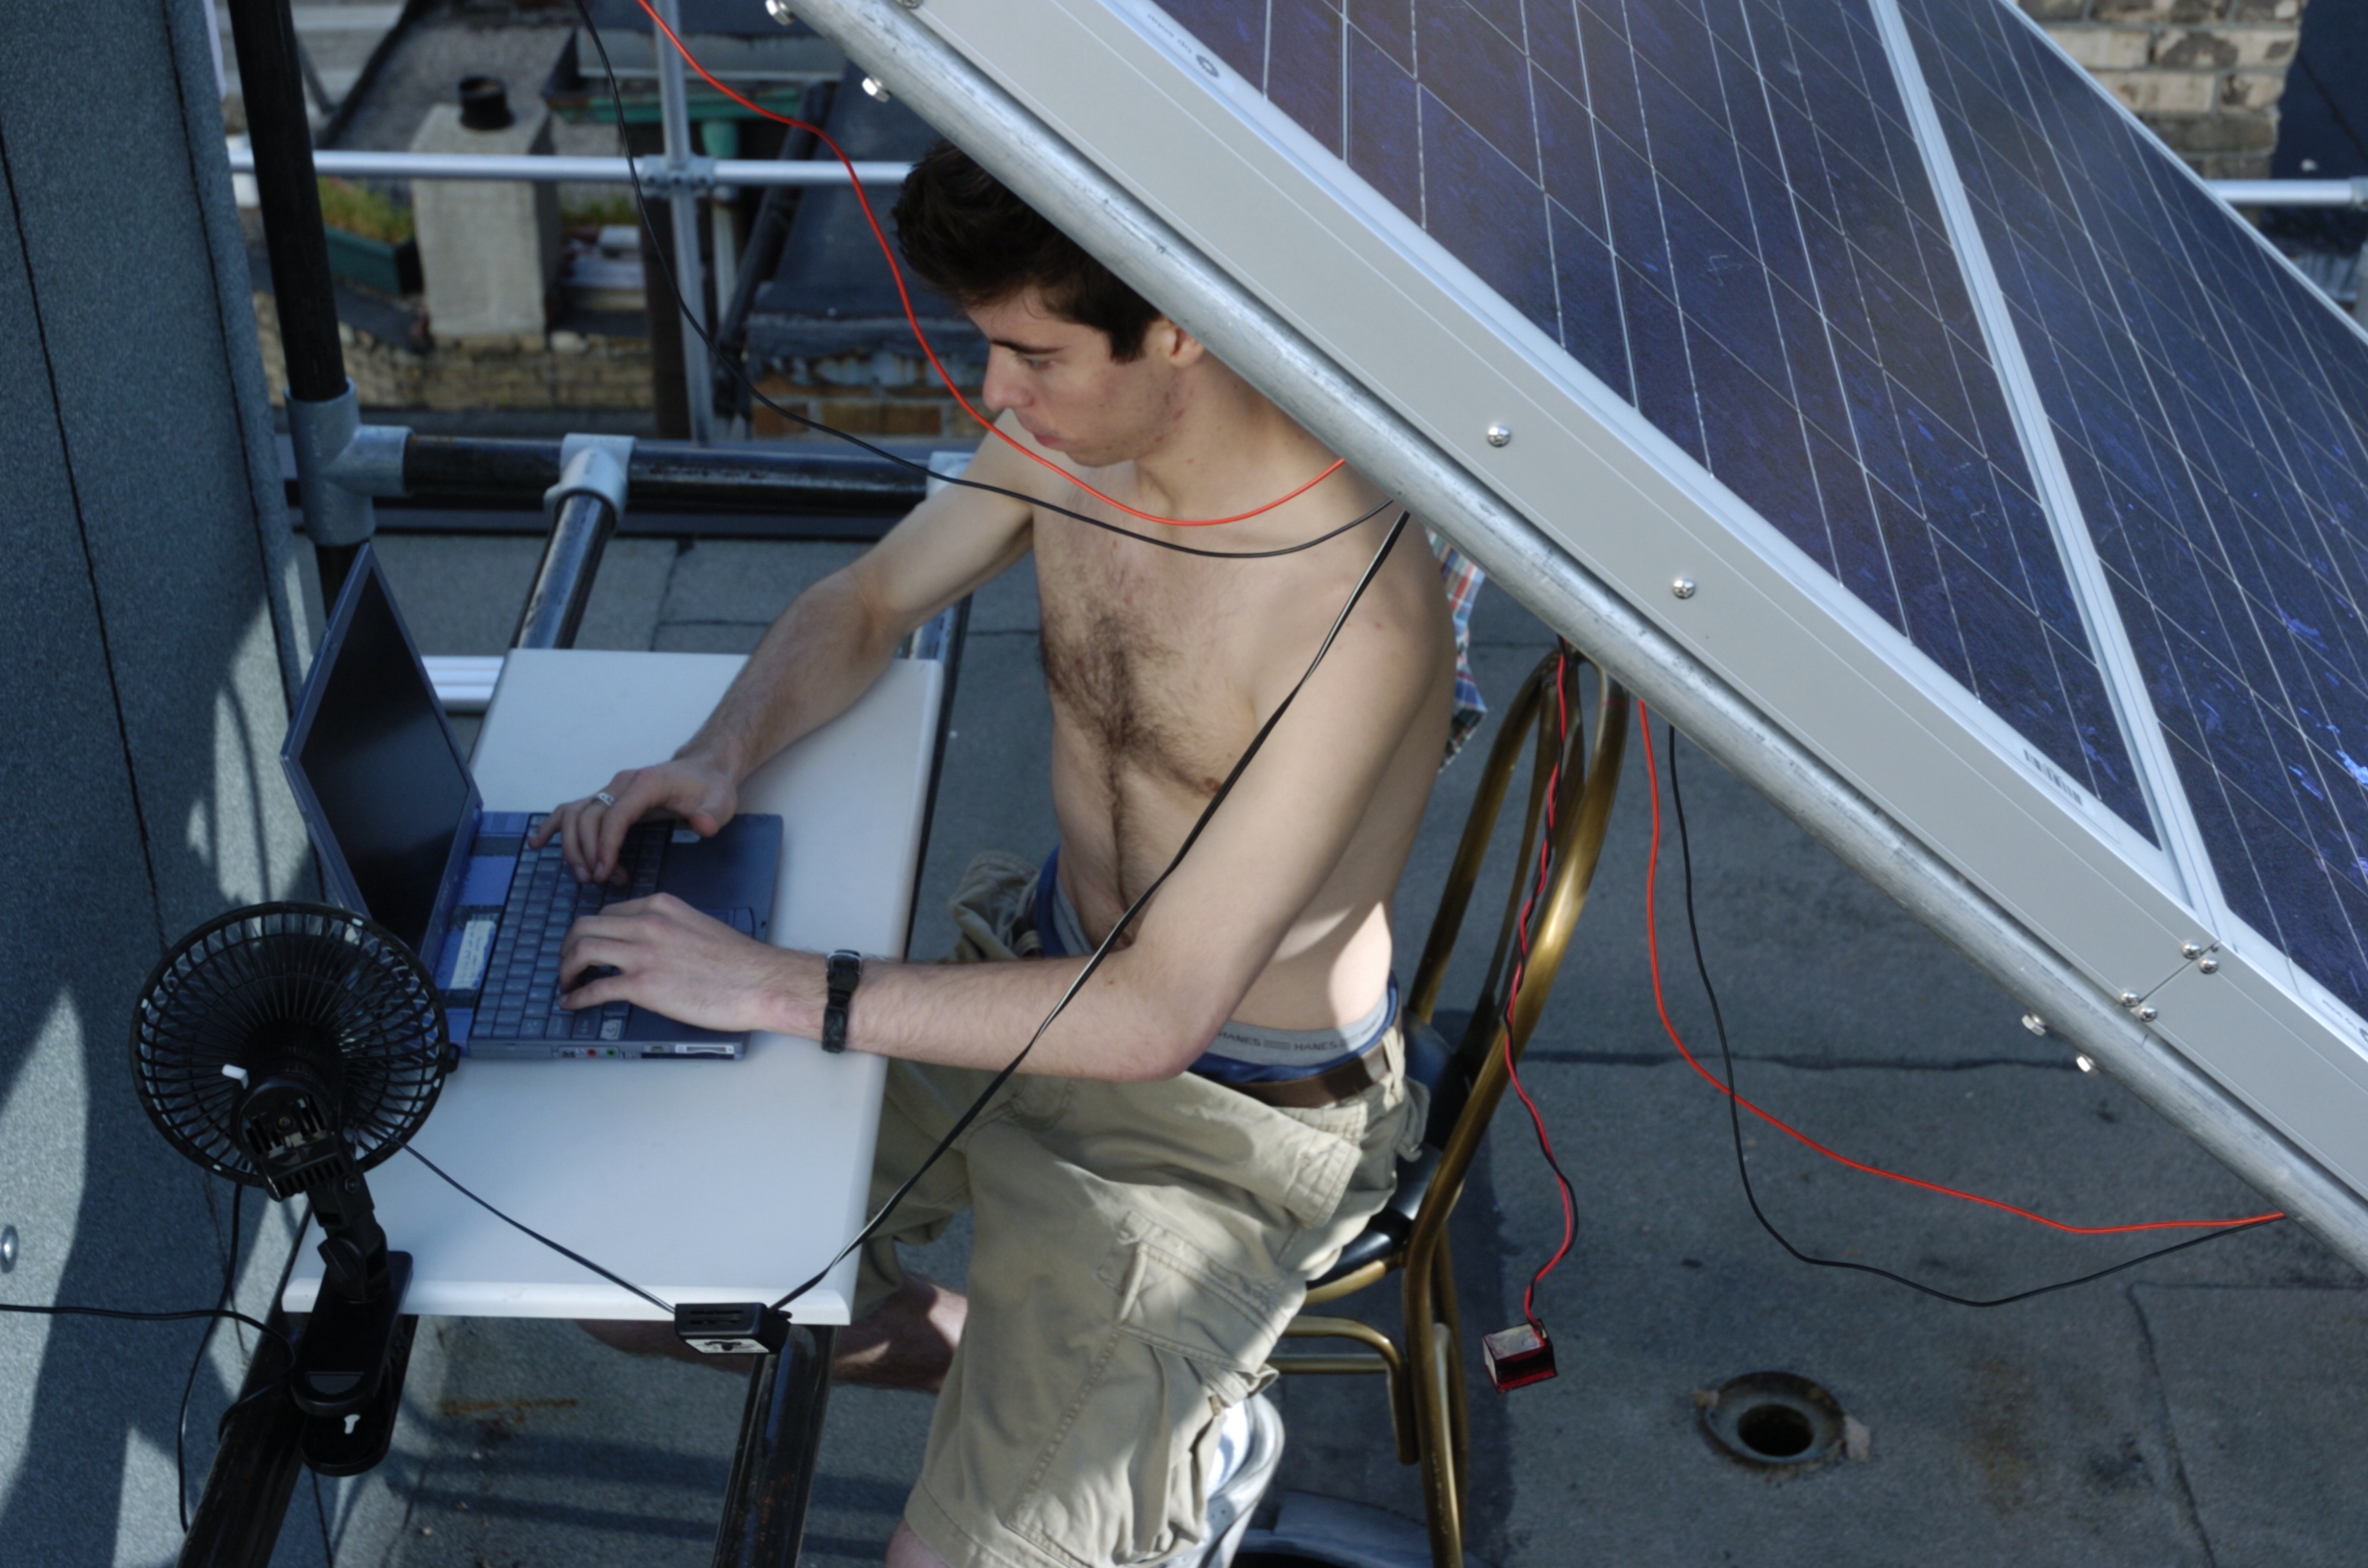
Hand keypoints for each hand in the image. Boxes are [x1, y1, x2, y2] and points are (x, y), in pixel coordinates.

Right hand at [529, 757, 739, 882]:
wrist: (705, 769)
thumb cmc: (711, 788)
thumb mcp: (721, 802)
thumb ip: (711, 815)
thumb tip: (701, 825)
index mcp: (645, 784)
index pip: (614, 815)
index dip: (605, 846)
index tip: (605, 874)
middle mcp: (621, 784)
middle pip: (588, 817)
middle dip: (587, 852)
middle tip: (598, 881)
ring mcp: (611, 790)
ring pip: (574, 814)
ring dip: (571, 846)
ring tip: (585, 875)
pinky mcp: (607, 799)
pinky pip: (571, 809)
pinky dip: (553, 825)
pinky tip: (538, 843)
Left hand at [557, 894, 812, 1035]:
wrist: (759, 981)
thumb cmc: (739, 961)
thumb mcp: (698, 926)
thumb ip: (668, 930)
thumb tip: (650, 949)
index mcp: (660, 906)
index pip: (609, 912)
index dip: (592, 931)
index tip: (588, 946)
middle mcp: (646, 924)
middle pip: (585, 926)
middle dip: (568, 946)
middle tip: (567, 963)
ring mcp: (642, 953)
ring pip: (581, 951)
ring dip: (565, 969)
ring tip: (566, 984)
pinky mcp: (642, 985)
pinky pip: (594, 988)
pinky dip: (577, 997)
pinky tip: (572, 1003)